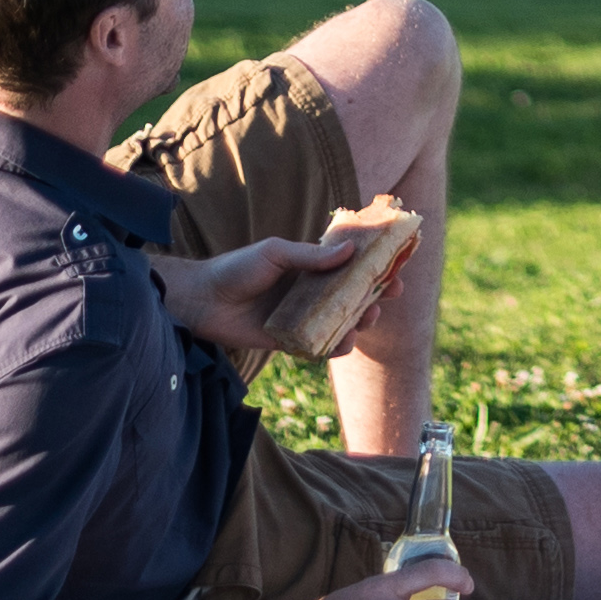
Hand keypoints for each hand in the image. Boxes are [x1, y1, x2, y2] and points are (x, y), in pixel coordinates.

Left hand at [162, 224, 387, 375]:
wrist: (203, 300)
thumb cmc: (237, 268)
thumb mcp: (275, 253)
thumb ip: (310, 256)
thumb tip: (350, 252)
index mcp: (310, 267)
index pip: (349, 266)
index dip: (375, 267)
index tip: (397, 265)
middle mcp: (310, 293)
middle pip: (352, 296)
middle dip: (375, 296)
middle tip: (389, 295)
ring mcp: (302, 318)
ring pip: (341, 323)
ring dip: (359, 322)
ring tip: (366, 320)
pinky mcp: (290, 341)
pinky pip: (320, 347)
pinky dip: (335, 347)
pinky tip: (344, 343)